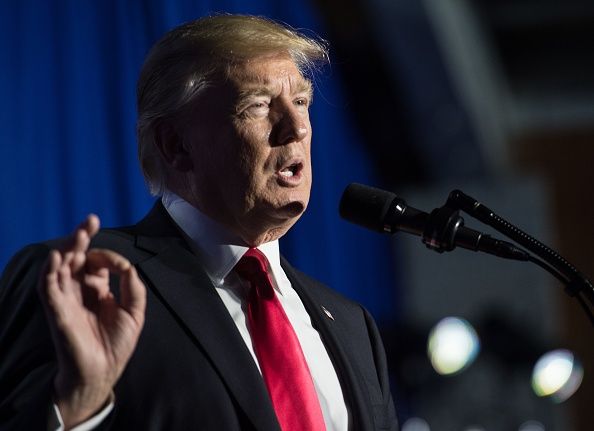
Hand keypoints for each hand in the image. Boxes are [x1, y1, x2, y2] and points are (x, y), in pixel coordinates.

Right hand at [38, 215, 145, 428]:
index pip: (97, 262)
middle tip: (90, 220)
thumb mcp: (135, 312)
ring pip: (61, 268)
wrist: (103, 371)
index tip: (120, 265)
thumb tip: (127, 266)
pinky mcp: (57, 312)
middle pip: (76, 258)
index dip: (107, 255)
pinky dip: (51, 273)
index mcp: (97, 289)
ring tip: (78, 234)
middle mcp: (79, 290)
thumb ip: (133, 286)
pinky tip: (57, 258)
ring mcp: (66, 300)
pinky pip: (49, 289)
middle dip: (82, 238)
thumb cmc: (117, 344)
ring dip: (68, 250)